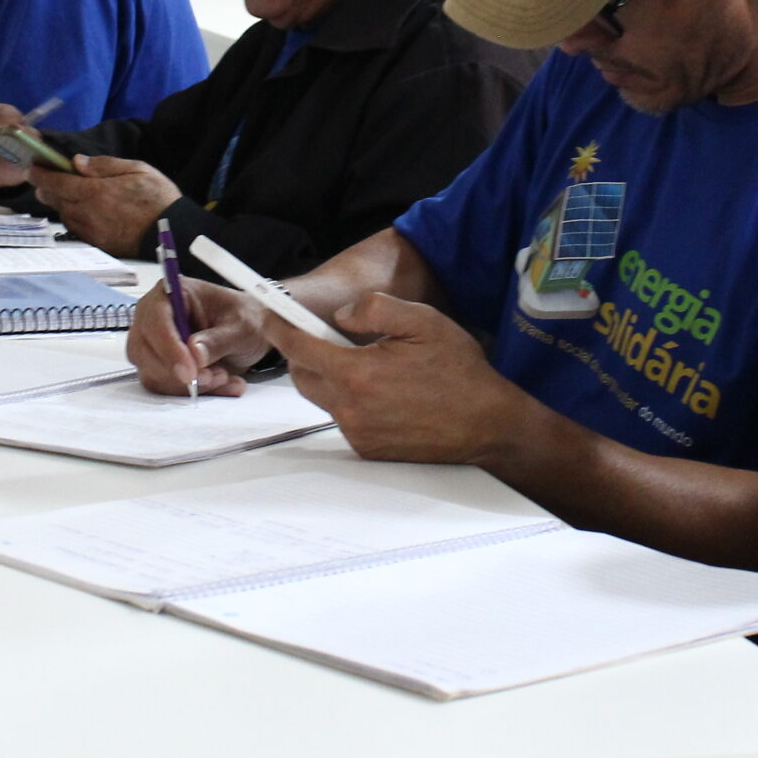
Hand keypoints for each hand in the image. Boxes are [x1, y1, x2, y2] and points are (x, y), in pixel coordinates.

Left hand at [30, 154, 179, 255]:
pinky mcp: (98, 243)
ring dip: (59, 203)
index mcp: (97, 191)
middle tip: (42, 180)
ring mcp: (92, 230)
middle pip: (56, 199)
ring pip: (64, 215)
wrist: (174, 231)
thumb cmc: (158, 197)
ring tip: (61, 194)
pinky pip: (76, 229)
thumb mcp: (137, 169)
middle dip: (46, 188)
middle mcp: (89, 212)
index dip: (42, 175)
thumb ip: (104, 165)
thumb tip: (77, 161)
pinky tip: (78, 212)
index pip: (59, 182)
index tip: (32, 168)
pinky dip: (71, 218)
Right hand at [130, 277, 269, 396]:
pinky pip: (164, 387)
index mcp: (173, 293)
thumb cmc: (243, 318)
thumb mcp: (242, 326)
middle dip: (179, 372)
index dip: (169, 348)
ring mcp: (152, 343)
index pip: (156, 320)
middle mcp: (154, 316)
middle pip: (144, 350)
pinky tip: (219, 383)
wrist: (248, 333)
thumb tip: (194, 354)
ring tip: (224, 376)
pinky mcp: (157, 366)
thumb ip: (218, 340)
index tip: (189, 371)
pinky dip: (192, 392)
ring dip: (189, 385)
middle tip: (214, 376)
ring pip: (153, 374)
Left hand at [260, 292, 526, 465]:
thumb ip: (375, 309)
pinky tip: (387, 394)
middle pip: (303, 376)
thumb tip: (341, 315)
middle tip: (337, 339)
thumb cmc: (459, 371)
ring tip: (375, 367)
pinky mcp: (367, 449)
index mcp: (358, 373)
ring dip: (334, 378)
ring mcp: (357, 432)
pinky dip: (353, 402)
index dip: (280, 327)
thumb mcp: (424, 321)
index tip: (270, 315)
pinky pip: (344, 418)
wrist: (486, 423)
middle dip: (308, 354)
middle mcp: (350, 408)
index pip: (299, 347)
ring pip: (324, 398)